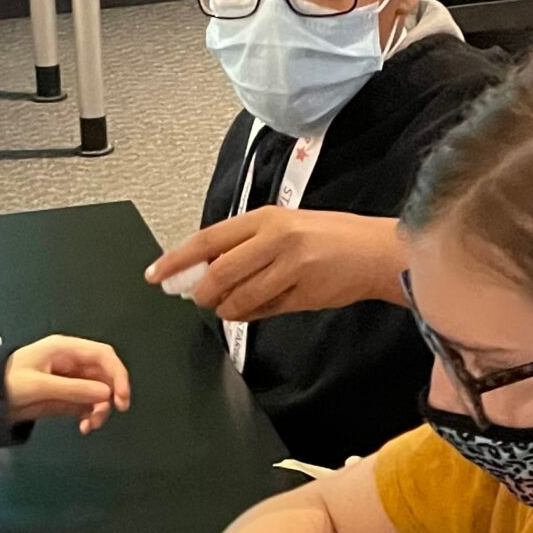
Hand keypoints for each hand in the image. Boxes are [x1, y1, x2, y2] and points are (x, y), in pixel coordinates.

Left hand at [5, 336, 131, 433]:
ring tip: (89, 426)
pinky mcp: (65, 396)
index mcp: (65, 349)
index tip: (121, 400)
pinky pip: (87, 404)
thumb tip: (106, 394)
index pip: (103, 355)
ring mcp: (69, 380)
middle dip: (108, 397)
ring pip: (98, 392)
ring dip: (99, 409)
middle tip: (101, 418)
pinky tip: (83, 427)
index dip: (118, 375)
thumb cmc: (7, 383)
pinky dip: (89, 415)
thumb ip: (73, 390)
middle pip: (104, 375)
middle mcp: (71, 362)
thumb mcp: (39, 386)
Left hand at [147, 209, 406, 322]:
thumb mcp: (285, 228)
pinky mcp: (303, 293)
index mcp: (265, 218)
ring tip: (231, 305)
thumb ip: (247, 246)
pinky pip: (263, 311)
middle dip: (202, 293)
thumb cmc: (330, 237)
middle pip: (218, 274)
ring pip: (239, 298)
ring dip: (227, 309)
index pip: (208, 240)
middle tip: (199, 299)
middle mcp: (275, 239)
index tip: (157, 275)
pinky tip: (256, 308)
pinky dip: (251, 314)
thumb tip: (205, 269)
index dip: (178, 260)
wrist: (375, 252)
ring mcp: (290, 267)